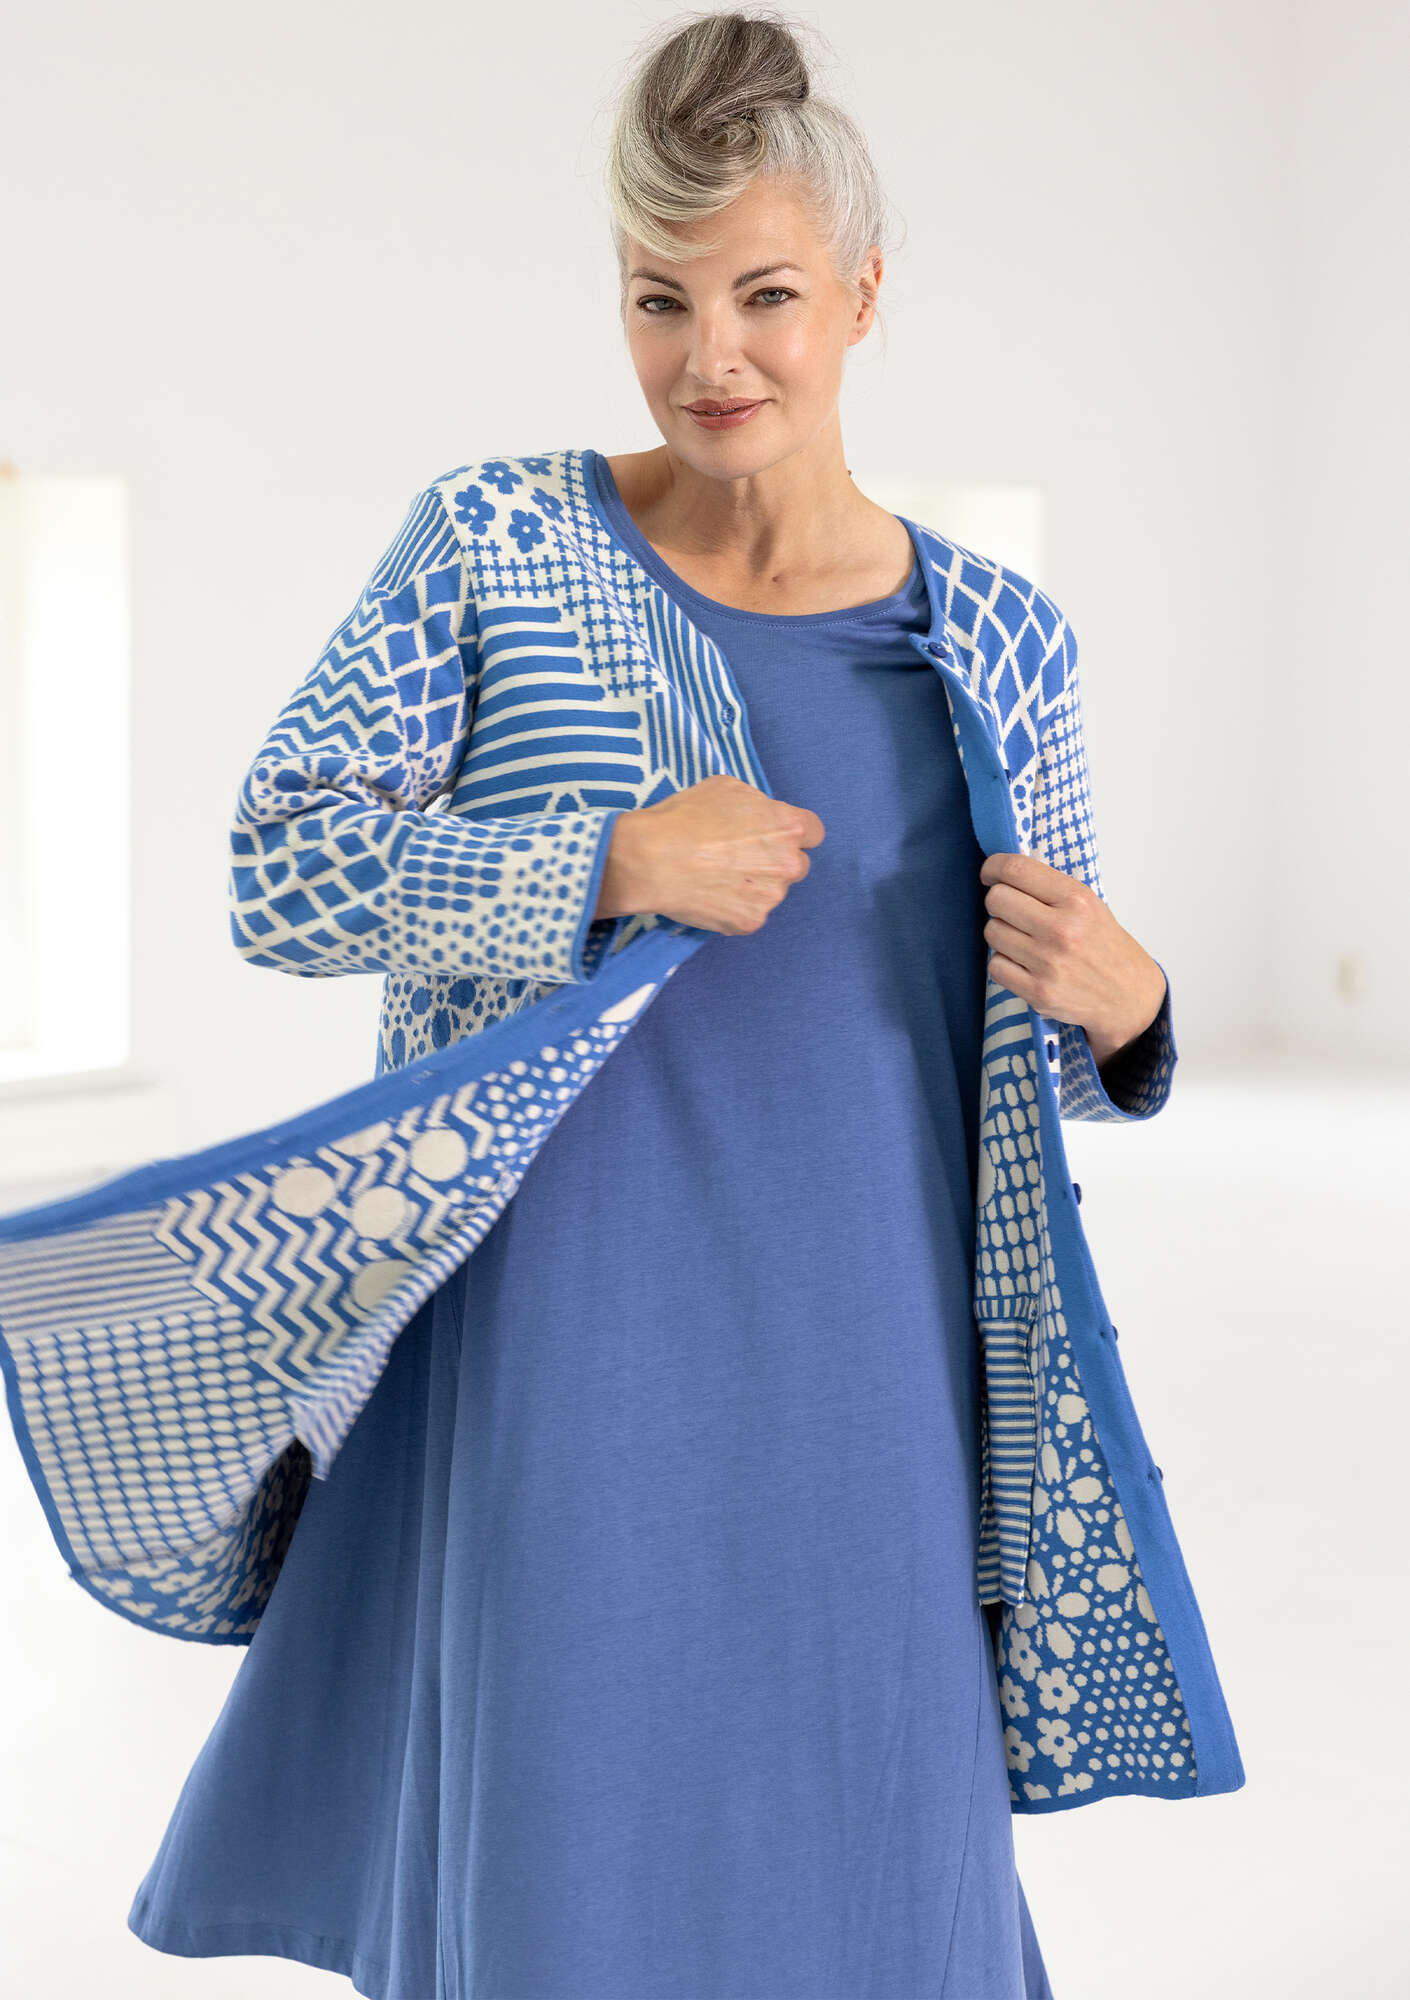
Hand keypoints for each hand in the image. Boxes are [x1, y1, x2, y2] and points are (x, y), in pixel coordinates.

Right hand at [595, 776, 825, 935]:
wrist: (653, 859)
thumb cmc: (686, 817)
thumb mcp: (727, 788)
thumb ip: (756, 804)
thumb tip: (760, 817)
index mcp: (788, 826)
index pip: (814, 833)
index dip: (794, 834)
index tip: (775, 836)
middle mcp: (788, 864)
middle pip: (797, 865)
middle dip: (776, 862)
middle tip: (741, 858)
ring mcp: (770, 897)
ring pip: (772, 892)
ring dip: (755, 886)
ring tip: (718, 877)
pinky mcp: (750, 922)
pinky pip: (750, 914)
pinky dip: (735, 907)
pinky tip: (710, 894)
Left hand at [977, 849, 1166, 1066]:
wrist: (1128, 995)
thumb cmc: (1104, 946)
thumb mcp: (1090, 905)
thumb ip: (1050, 888)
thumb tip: (1002, 872)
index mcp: (1076, 899)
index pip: (1015, 869)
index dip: (993, 867)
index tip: (990, 874)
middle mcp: (1062, 929)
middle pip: (997, 899)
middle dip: (998, 902)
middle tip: (1012, 911)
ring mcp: (1048, 962)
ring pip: (992, 931)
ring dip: (1002, 934)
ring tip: (1024, 940)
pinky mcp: (1038, 992)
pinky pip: (996, 966)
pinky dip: (1005, 963)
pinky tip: (1024, 963)